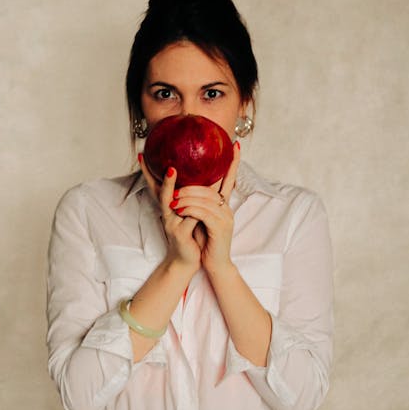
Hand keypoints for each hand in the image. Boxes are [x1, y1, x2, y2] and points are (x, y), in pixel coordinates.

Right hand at [139, 154, 201, 273]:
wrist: (188, 260)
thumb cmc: (190, 236)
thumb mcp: (189, 215)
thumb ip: (192, 198)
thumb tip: (206, 175)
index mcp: (169, 207)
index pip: (157, 186)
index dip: (148, 172)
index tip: (142, 155)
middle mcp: (168, 213)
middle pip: (161, 192)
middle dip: (163, 177)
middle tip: (166, 163)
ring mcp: (173, 223)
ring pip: (174, 202)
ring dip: (172, 186)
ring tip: (173, 172)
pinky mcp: (181, 233)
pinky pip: (191, 216)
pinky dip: (197, 206)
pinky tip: (203, 199)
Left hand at [170, 141, 240, 275]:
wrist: (214, 265)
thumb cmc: (205, 241)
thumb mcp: (201, 218)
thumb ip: (198, 203)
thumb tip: (184, 188)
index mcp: (224, 204)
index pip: (230, 178)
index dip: (234, 162)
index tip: (235, 144)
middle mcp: (227, 208)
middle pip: (210, 187)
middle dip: (191, 183)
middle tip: (175, 181)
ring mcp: (225, 218)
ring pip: (205, 199)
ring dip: (186, 197)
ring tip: (172, 199)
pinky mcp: (220, 228)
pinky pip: (203, 213)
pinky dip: (190, 209)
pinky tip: (179, 209)